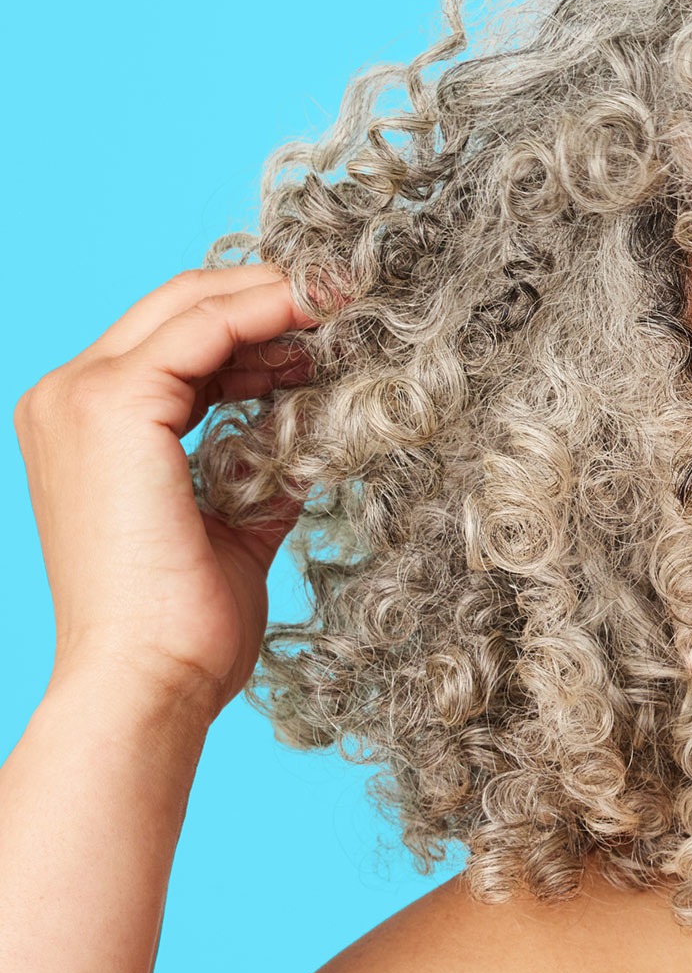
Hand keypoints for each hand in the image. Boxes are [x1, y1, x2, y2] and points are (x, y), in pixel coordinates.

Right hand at [14, 267, 317, 718]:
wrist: (147, 679)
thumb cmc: (183, 628)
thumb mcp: (231, 527)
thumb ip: (257, 471)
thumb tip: (308, 435)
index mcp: (82, 428)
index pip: (169, 345)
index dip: (249, 326)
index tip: (322, 330)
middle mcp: (66, 399)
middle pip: (174, 309)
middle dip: (264, 294)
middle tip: (343, 295)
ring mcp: (81, 397)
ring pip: (189, 307)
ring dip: (272, 298)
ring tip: (343, 304)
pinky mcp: (112, 405)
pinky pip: (203, 331)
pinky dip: (264, 314)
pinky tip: (316, 318)